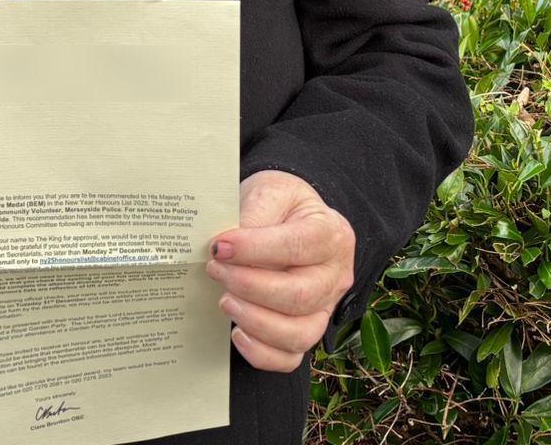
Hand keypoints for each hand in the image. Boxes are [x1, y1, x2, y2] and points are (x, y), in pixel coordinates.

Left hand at [205, 170, 355, 371]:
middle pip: (299, 296)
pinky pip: (289, 358)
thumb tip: (228, 248)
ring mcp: (324, 308)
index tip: (219, 247)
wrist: (285, 220)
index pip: (299, 247)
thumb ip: (254, 214)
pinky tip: (236, 332)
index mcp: (332, 234)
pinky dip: (261, 353)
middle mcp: (335, 276)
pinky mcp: (306, 331)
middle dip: (249, 287)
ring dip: (254, 321)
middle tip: (215, 270)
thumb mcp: (269, 192)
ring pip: (298, 333)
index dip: (256, 249)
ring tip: (224, 300)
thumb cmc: (278, 206)